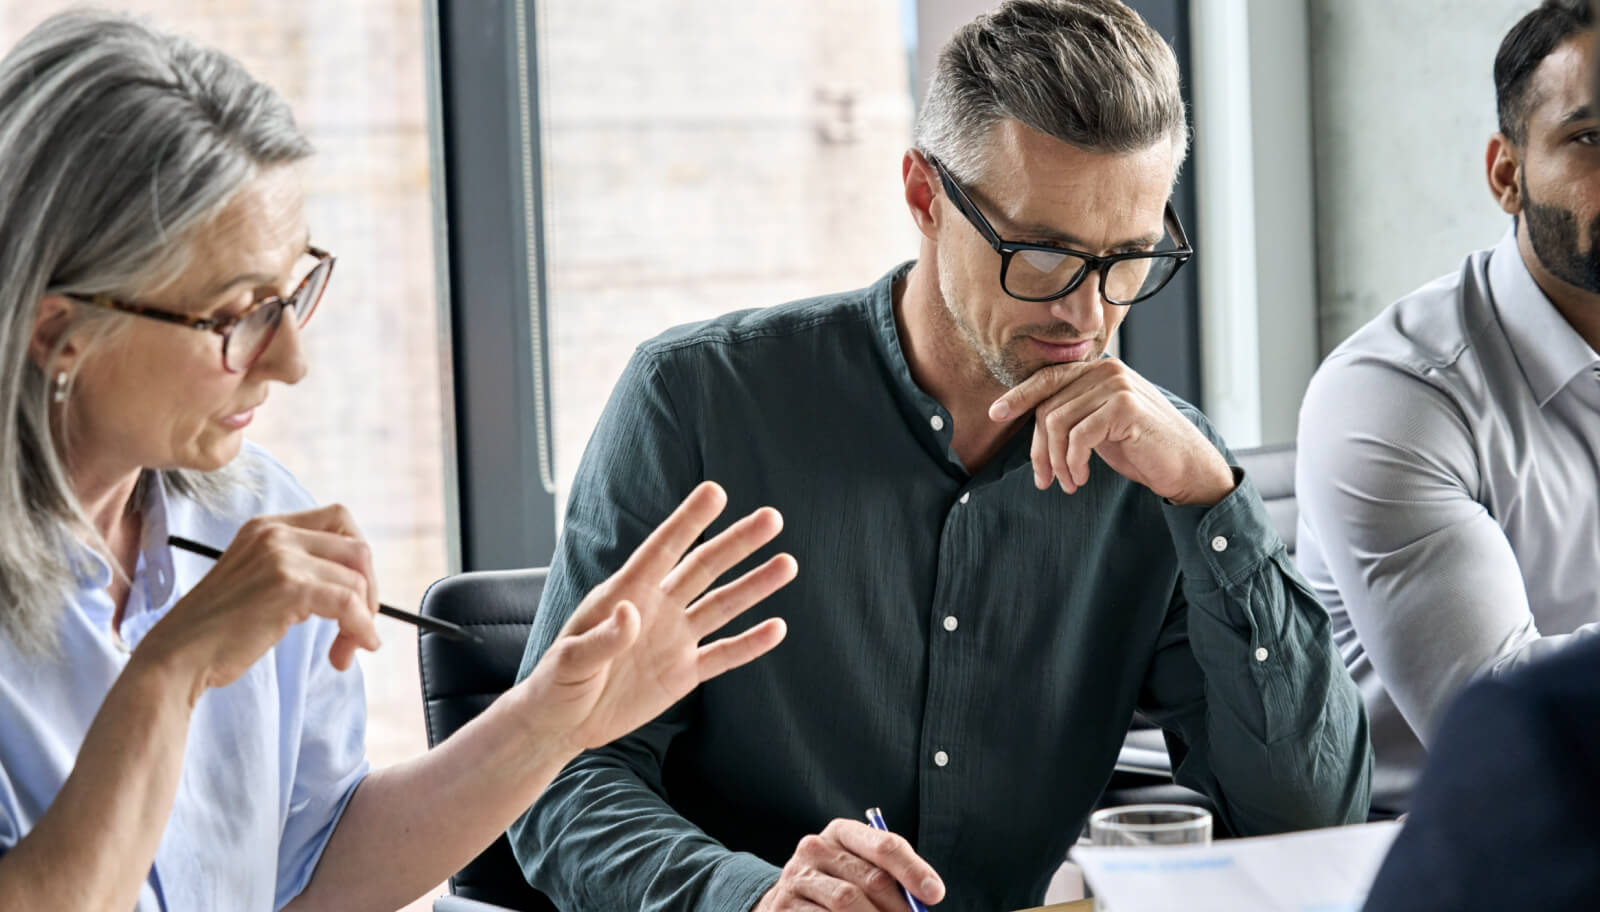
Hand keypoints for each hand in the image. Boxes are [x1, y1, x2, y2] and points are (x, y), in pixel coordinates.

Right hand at [137, 504, 381, 702]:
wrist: (178, 656)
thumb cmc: (218, 630)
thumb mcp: (258, 581)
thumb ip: (298, 569)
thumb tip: (359, 585)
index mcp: (267, 527)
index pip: (340, 519)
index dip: (357, 559)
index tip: (356, 595)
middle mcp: (275, 532)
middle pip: (357, 548)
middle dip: (369, 591)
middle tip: (359, 625)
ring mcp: (281, 557)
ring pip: (357, 580)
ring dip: (363, 619)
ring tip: (346, 650)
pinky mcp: (288, 587)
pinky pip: (349, 603)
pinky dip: (361, 628)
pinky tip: (354, 649)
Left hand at [519, 481, 795, 754]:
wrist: (562, 724)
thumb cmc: (555, 684)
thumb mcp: (570, 661)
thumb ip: (602, 639)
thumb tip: (631, 613)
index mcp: (625, 593)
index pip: (662, 549)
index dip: (688, 521)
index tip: (715, 492)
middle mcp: (657, 608)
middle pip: (704, 568)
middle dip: (737, 543)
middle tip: (772, 518)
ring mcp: (674, 639)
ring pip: (722, 605)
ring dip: (754, 585)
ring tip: (788, 564)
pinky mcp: (684, 673)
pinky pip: (723, 654)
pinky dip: (750, 643)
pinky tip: (777, 627)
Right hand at [753, 819, 945, 910]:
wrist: (789, 900)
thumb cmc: (840, 883)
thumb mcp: (861, 868)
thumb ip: (891, 876)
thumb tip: (926, 896)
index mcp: (841, 832)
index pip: (884, 845)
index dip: (913, 870)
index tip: (935, 894)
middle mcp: (815, 848)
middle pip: (871, 879)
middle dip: (899, 906)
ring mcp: (797, 878)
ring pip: (848, 903)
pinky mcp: (784, 908)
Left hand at [988, 358, 1234, 505]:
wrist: (1186, 467)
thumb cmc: (1140, 449)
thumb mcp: (1098, 427)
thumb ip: (1072, 413)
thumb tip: (1028, 418)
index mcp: (1099, 370)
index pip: (1048, 379)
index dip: (1018, 396)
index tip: (995, 414)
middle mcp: (1107, 370)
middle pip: (1048, 406)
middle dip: (1039, 449)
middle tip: (1045, 480)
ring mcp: (1117, 386)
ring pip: (1057, 422)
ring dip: (1056, 461)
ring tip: (1068, 482)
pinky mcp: (1125, 407)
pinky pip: (1078, 436)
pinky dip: (1073, 462)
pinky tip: (1082, 477)